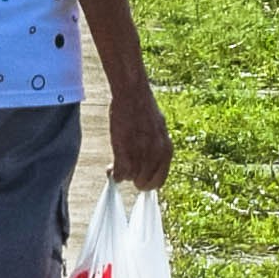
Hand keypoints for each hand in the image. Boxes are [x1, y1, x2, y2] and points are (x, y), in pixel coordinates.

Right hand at [108, 75, 172, 190]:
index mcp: (166, 150)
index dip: (148, 182)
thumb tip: (152, 163)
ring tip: (119, 161)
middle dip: (135, 180)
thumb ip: (157, 148)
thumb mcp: (159, 130)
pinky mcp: (124, 152)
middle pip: (144, 184)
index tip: (140, 179)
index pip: (159, 181)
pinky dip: (114, 173)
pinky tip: (111, 166)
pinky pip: (119, 175)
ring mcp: (141, 155)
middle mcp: (156, 155)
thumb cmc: (143, 108)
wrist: (132, 93)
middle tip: (128, 170)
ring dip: (124, 173)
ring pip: (130, 178)